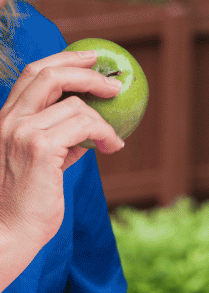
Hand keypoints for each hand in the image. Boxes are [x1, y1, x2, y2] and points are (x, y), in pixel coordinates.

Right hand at [0, 49, 123, 259]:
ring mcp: (20, 133)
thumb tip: (91, 125)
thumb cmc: (25, 204)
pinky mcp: (39, 148)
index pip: (31, 74)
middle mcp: (7, 121)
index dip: (64, 58)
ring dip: (103, 119)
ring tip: (112, 138)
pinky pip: (86, 125)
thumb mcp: (39, 162)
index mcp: (3, 121)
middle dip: (87, 71)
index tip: (91, 57)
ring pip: (75, 105)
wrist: (8, 236)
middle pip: (49, 74)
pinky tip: (112, 147)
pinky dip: (105, 132)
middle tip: (114, 82)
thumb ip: (59, 139)